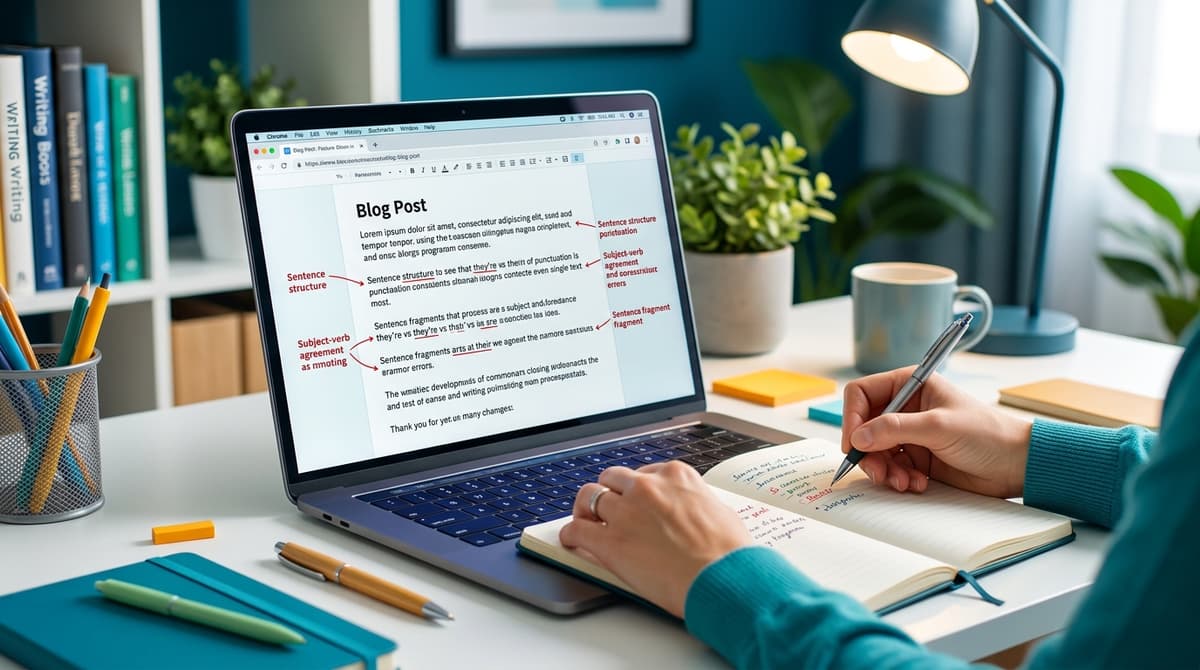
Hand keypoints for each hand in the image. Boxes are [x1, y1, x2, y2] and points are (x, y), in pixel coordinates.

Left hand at [559, 462, 750, 617]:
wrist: (724, 578)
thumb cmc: (730, 553)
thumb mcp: (719, 511)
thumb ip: (695, 504)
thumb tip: (691, 512)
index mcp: (675, 476)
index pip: (643, 473)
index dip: (635, 489)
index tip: (633, 499)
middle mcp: (646, 487)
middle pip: (612, 479)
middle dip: (609, 493)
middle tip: (607, 508)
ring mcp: (625, 512)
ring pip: (590, 496)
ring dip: (586, 509)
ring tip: (585, 520)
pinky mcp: (610, 541)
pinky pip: (577, 530)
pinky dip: (571, 534)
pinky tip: (572, 540)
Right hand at [842, 367, 1031, 498]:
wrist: (1016, 465)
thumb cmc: (988, 434)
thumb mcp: (939, 426)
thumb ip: (895, 429)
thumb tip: (858, 436)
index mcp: (910, 385)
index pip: (862, 394)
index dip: (852, 417)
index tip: (854, 442)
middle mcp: (906, 408)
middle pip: (863, 427)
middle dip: (868, 452)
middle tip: (878, 471)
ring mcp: (910, 435)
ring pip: (874, 452)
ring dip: (884, 470)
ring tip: (903, 481)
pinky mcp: (916, 459)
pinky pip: (890, 469)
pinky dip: (897, 479)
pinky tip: (917, 484)